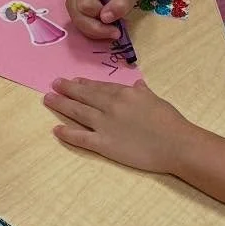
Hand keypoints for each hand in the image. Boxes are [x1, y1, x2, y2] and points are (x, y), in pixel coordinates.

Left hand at [44, 77, 191, 172]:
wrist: (176, 144)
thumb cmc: (170, 122)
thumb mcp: (156, 100)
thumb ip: (143, 92)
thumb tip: (137, 84)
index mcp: (124, 93)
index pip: (100, 87)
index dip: (84, 84)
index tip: (73, 81)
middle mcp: (110, 106)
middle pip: (84, 96)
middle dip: (67, 89)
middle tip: (54, 84)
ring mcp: (105, 125)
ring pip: (77, 112)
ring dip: (61, 105)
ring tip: (48, 99)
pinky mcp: (104, 144)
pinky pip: (81, 137)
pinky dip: (67, 133)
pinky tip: (56, 129)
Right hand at [66, 0, 138, 42]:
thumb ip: (119, 5)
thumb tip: (105, 18)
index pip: (85, 5)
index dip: (100, 15)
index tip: (117, 17)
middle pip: (79, 17)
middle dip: (98, 29)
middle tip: (117, 32)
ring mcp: (71, 2)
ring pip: (78, 24)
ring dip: (97, 31)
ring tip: (113, 29)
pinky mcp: (74, 11)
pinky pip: (80, 26)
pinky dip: (94, 31)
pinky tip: (106, 28)